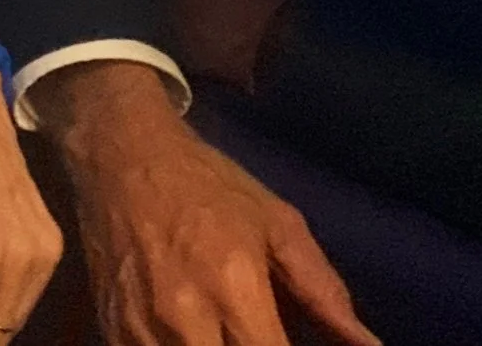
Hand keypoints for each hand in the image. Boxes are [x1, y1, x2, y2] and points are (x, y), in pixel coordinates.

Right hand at [38, 63, 376, 345]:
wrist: (119, 155)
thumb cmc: (207, 186)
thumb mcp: (276, 222)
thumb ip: (323, 290)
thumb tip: (370, 345)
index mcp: (235, 286)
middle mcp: (186, 317)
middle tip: (261, 338)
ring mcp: (141, 330)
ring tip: (227, 333)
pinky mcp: (111, 333)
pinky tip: (194, 334)